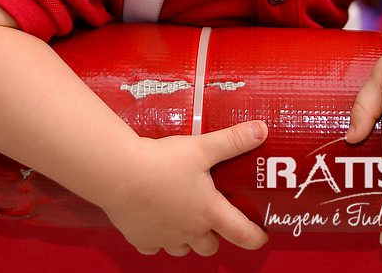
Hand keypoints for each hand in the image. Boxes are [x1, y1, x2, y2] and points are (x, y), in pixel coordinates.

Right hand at [100, 120, 269, 256]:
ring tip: (185, 220)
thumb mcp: (203, 147)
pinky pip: (154, 247)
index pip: (241, 233)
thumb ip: (233, 140)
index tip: (261, 237)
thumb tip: (261, 130)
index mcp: (208, 211)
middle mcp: (189, 230)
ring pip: (182, 250)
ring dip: (188, 240)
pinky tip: (157, 222)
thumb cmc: (163, 161)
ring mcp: (164, 238)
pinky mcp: (141, 238)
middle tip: (215, 221)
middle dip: (215, 237)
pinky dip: (158, 239)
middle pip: (210, 247)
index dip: (255, 237)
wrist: (120, 174)